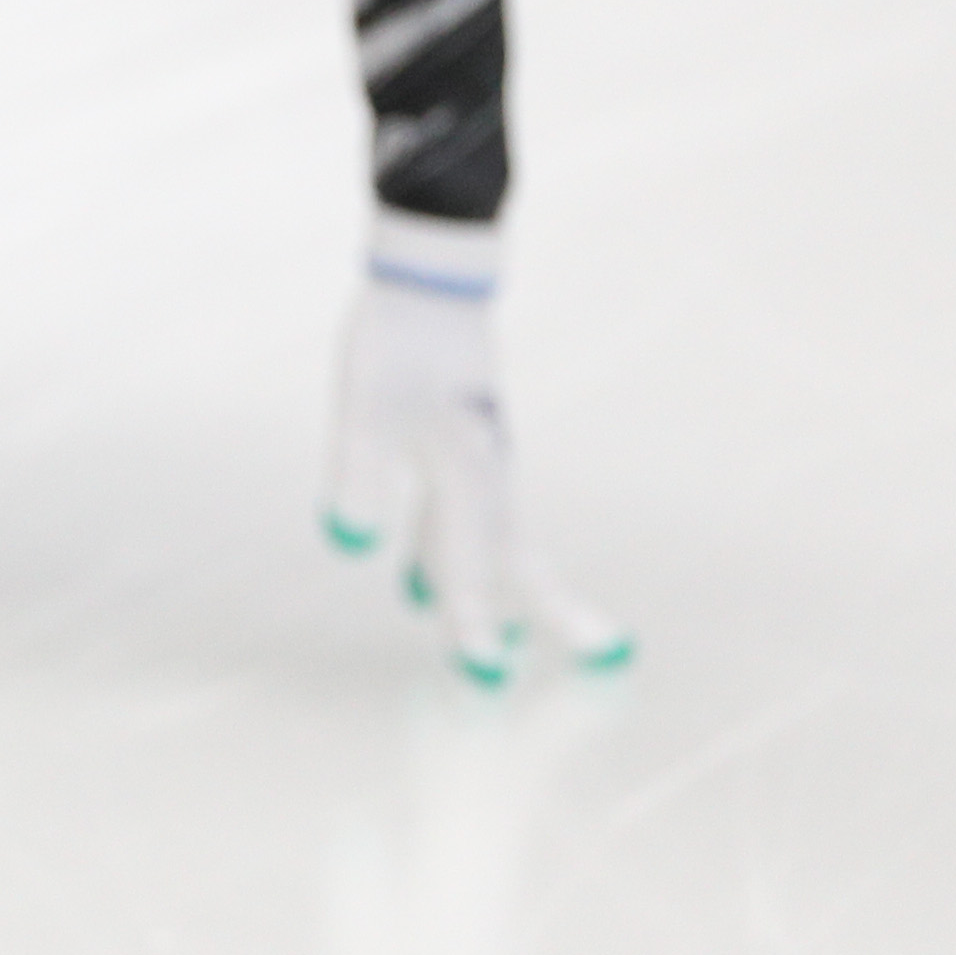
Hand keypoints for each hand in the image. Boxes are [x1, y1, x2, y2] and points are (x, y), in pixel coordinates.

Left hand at [326, 210, 629, 682]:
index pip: (471, 563)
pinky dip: (454, 555)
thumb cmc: (396, 339)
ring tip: (488, 647)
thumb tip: (349, 545)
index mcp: (469, 470)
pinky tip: (417, 579)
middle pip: (519, 559)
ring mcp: (482, 458)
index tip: (483, 677)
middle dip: (548, 613)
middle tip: (606, 657)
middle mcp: (488, 471)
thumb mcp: (364, 408)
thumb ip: (357, 474)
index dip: (472, 623)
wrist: (428, 277)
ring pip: (494, 541)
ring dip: (492, 592)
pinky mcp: (465, 445)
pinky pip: (467, 517)